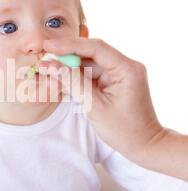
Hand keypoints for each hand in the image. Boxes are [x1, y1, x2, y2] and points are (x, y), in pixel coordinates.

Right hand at [39, 37, 164, 159]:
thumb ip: (73, 83)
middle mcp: (126, 66)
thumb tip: (51, 66)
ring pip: (90, 62)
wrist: (144, 145)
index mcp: (127, 69)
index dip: (69, 45)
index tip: (49, 45)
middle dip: (67, 53)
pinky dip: (77, 75)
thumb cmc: (124, 130)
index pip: (95, 48)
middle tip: (45, 53)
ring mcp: (121, 73)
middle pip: (92, 52)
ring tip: (48, 66)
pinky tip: (61, 74)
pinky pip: (93, 73)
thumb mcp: (94, 106)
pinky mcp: (115, 80)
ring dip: (70, 65)